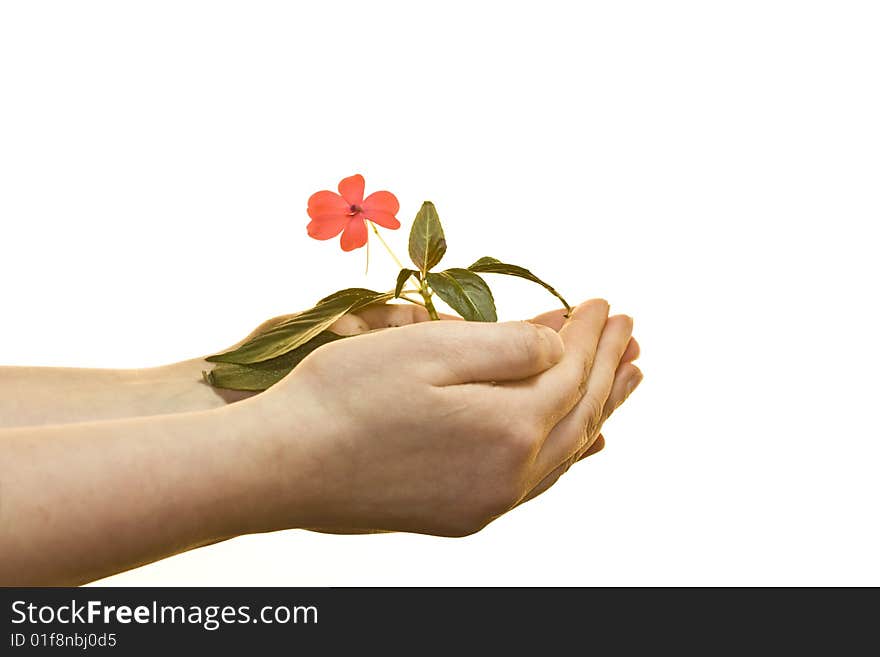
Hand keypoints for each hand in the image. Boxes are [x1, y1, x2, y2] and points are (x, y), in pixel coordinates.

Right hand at [243, 299, 641, 536]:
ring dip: (597, 409)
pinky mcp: (460, 513)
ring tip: (627, 379)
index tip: (604, 301)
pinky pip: (534, 479)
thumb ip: (509, 346)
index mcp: (509, 430)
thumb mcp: (430, 347)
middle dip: (607, 367)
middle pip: (579, 413)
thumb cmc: (345, 396)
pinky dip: (564, 450)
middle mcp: (509, 476)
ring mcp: (485, 502)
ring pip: (563, 451)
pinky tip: (581, 440)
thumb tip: (557, 346)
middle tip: (631, 332)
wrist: (281, 466)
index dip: (590, 334)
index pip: (569, 372)